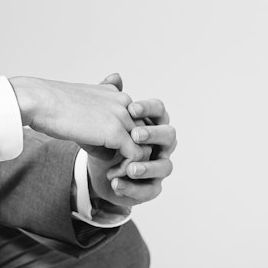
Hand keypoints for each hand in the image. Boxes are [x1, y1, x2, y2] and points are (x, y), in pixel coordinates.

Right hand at [9, 72, 144, 163]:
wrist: (40, 102)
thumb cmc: (51, 107)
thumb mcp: (78, 110)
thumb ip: (96, 122)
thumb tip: (106, 147)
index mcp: (114, 93)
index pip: (133, 118)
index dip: (125, 137)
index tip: (110, 152)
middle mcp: (123, 101)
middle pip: (142, 132)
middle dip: (131, 151)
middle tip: (115, 168)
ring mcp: (122, 116)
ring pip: (142, 144)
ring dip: (130, 162)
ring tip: (114, 174)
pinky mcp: (116, 132)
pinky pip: (135, 156)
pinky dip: (125, 169)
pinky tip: (111, 176)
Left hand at [86, 87, 175, 208]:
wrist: (98, 168)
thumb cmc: (108, 139)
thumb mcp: (105, 121)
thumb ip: (111, 100)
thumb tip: (114, 77)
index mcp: (154, 124)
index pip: (160, 111)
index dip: (149, 109)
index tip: (131, 108)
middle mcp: (163, 145)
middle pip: (169, 136)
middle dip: (153, 135)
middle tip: (135, 134)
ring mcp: (160, 166)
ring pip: (165, 166)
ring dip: (146, 167)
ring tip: (128, 168)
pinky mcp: (152, 188)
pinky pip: (149, 190)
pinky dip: (133, 188)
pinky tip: (116, 183)